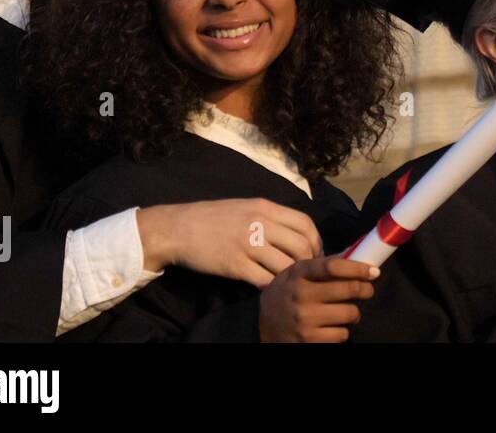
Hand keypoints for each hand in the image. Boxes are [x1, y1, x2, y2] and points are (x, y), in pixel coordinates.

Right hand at [136, 198, 321, 286]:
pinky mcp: (235, 266)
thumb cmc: (212, 217)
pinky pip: (264, 280)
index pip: (305, 223)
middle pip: (302, 246)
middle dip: (311, 263)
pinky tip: (271, 288)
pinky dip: (272, 287)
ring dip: (292, 277)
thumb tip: (296, 233)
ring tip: (291, 283)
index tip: (317, 254)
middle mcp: (260, 224)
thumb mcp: (246, 207)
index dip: (316, 241)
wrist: (178, 228)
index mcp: (265, 207)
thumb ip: (270, 217)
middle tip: (309, 274)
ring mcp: (248, 245)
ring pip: (287, 266)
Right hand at [259, 255, 378, 342]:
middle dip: (365, 289)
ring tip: (347, 312)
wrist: (262, 326)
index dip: (357, 267)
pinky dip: (342, 331)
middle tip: (367, 290)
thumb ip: (324, 265)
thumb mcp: (298, 274)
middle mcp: (300, 295)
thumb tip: (357, 254)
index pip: (332, 266)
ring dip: (353, 313)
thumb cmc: (287, 294)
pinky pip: (342, 334)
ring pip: (350, 313)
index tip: (373, 270)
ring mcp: (304, 319)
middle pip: (348, 289)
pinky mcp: (309, 340)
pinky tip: (333, 327)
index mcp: (299, 274)